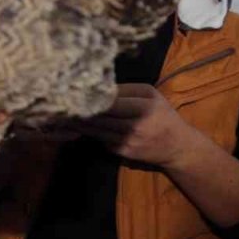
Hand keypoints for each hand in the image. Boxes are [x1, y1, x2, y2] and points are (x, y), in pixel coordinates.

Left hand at [75, 83, 201, 168]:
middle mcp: (134, 126)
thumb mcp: (150, 95)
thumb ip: (126, 90)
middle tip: (60, 102)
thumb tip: (97, 86)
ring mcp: (127, 141)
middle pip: (99, 117)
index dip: (91, 98)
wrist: (178, 147)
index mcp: (143, 108)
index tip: (73, 91)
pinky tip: (76, 126)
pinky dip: (89, 132)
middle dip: (80, 110)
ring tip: (63, 112)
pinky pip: (100, 139)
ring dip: (79, 122)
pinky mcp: (122, 152)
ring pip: (96, 129)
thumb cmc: (162, 115)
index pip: (111, 102)